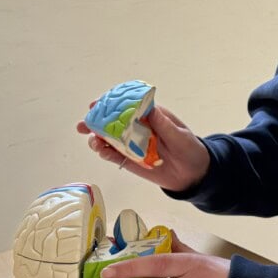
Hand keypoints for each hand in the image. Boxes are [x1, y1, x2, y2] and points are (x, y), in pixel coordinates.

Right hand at [77, 104, 210, 191]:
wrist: (193, 173)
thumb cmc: (189, 148)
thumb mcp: (180, 135)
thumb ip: (164, 125)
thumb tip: (150, 108)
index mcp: (150, 115)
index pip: (127, 105)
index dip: (111, 103)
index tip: (97, 104)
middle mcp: (137, 128)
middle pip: (113, 122)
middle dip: (96, 121)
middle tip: (84, 125)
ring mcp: (132, 144)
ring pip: (109, 139)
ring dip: (97, 138)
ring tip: (94, 141)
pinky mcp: (131, 160)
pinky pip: (115, 156)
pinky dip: (105, 153)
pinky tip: (101, 151)